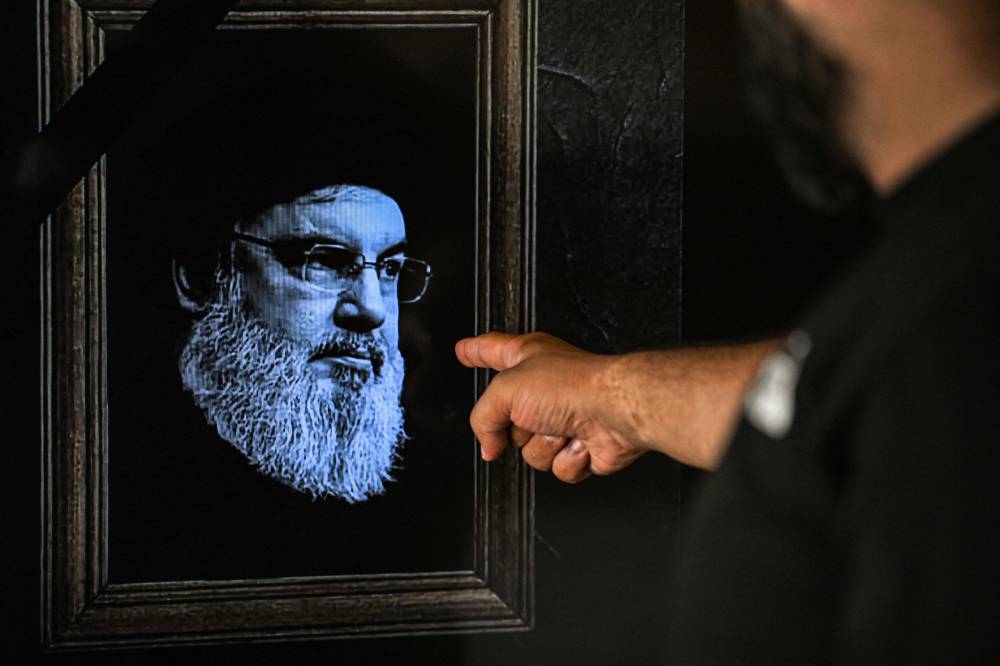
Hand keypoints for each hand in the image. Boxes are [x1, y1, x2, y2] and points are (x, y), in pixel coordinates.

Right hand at [455, 332, 646, 482]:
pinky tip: (579, 442)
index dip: (476, 352)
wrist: (615, 412)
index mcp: (527, 358)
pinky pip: (556, 467)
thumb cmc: (573, 386)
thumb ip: (483, 418)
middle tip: (532, 415)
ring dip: (544, 445)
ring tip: (563, 427)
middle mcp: (544, 387)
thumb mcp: (505, 392)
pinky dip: (566, 459)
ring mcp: (562, 418)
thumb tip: (488, 445)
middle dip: (515, 427)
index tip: (464, 351)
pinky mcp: (579, 446)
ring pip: (530, 450)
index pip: (491, 351)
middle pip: (506, 418)